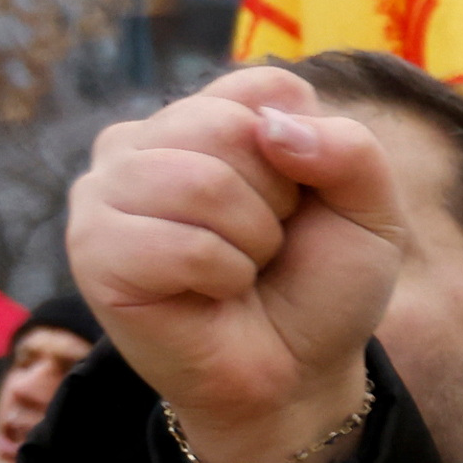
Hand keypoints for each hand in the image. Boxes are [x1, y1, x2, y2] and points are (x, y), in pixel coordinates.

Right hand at [68, 72, 403, 462]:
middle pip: (227, 126)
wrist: (297, 373)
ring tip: (240, 270)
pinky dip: (221, 276)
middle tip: (267, 245)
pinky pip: (178, 242)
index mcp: (207, 117)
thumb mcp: (371, 213)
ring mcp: (106, 190)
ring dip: (250, 242)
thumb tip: (272, 129)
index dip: (309, 156)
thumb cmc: (321, 286)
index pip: (266, 89)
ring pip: (200, 182)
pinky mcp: (91, 246)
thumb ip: (351, 150)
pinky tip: (211, 294)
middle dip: (276, 201)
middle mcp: (145, 140)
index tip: (300, 204)